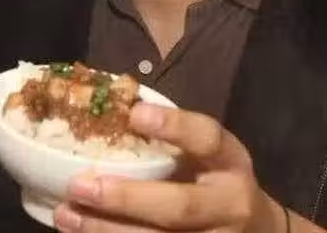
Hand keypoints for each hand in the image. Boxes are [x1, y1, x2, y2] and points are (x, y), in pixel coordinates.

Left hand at [54, 103, 287, 232]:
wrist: (260, 232)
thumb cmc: (215, 177)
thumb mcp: (206, 151)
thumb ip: (170, 135)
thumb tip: (109, 106)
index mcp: (230, 161)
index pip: (207, 138)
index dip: (173, 126)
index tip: (133, 113)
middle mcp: (230, 205)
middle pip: (179, 206)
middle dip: (126, 198)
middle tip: (79, 185)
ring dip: (108, 231)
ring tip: (66, 215)